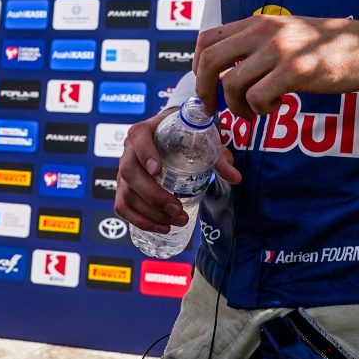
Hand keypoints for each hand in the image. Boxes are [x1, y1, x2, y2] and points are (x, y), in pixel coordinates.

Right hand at [114, 107, 240, 232]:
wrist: (167, 135)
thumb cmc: (183, 136)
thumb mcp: (201, 140)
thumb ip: (217, 157)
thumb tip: (235, 178)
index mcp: (144, 132)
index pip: (138, 139)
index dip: (145, 154)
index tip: (158, 170)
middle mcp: (128, 151)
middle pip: (130, 173)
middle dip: (153, 195)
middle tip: (177, 210)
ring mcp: (123, 171)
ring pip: (126, 194)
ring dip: (149, 213)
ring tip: (175, 221)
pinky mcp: (124, 188)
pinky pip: (122, 207)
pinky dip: (138, 220)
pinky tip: (161, 227)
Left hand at [193, 14, 358, 119]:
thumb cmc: (326, 47)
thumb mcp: (286, 34)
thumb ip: (256, 44)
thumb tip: (227, 69)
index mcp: (257, 22)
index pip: (207, 39)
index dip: (197, 67)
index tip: (205, 87)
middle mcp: (263, 32)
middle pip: (210, 60)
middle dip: (204, 91)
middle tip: (212, 109)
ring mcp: (278, 50)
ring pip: (232, 84)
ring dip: (237, 107)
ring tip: (254, 112)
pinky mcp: (295, 71)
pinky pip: (258, 97)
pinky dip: (261, 109)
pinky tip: (277, 106)